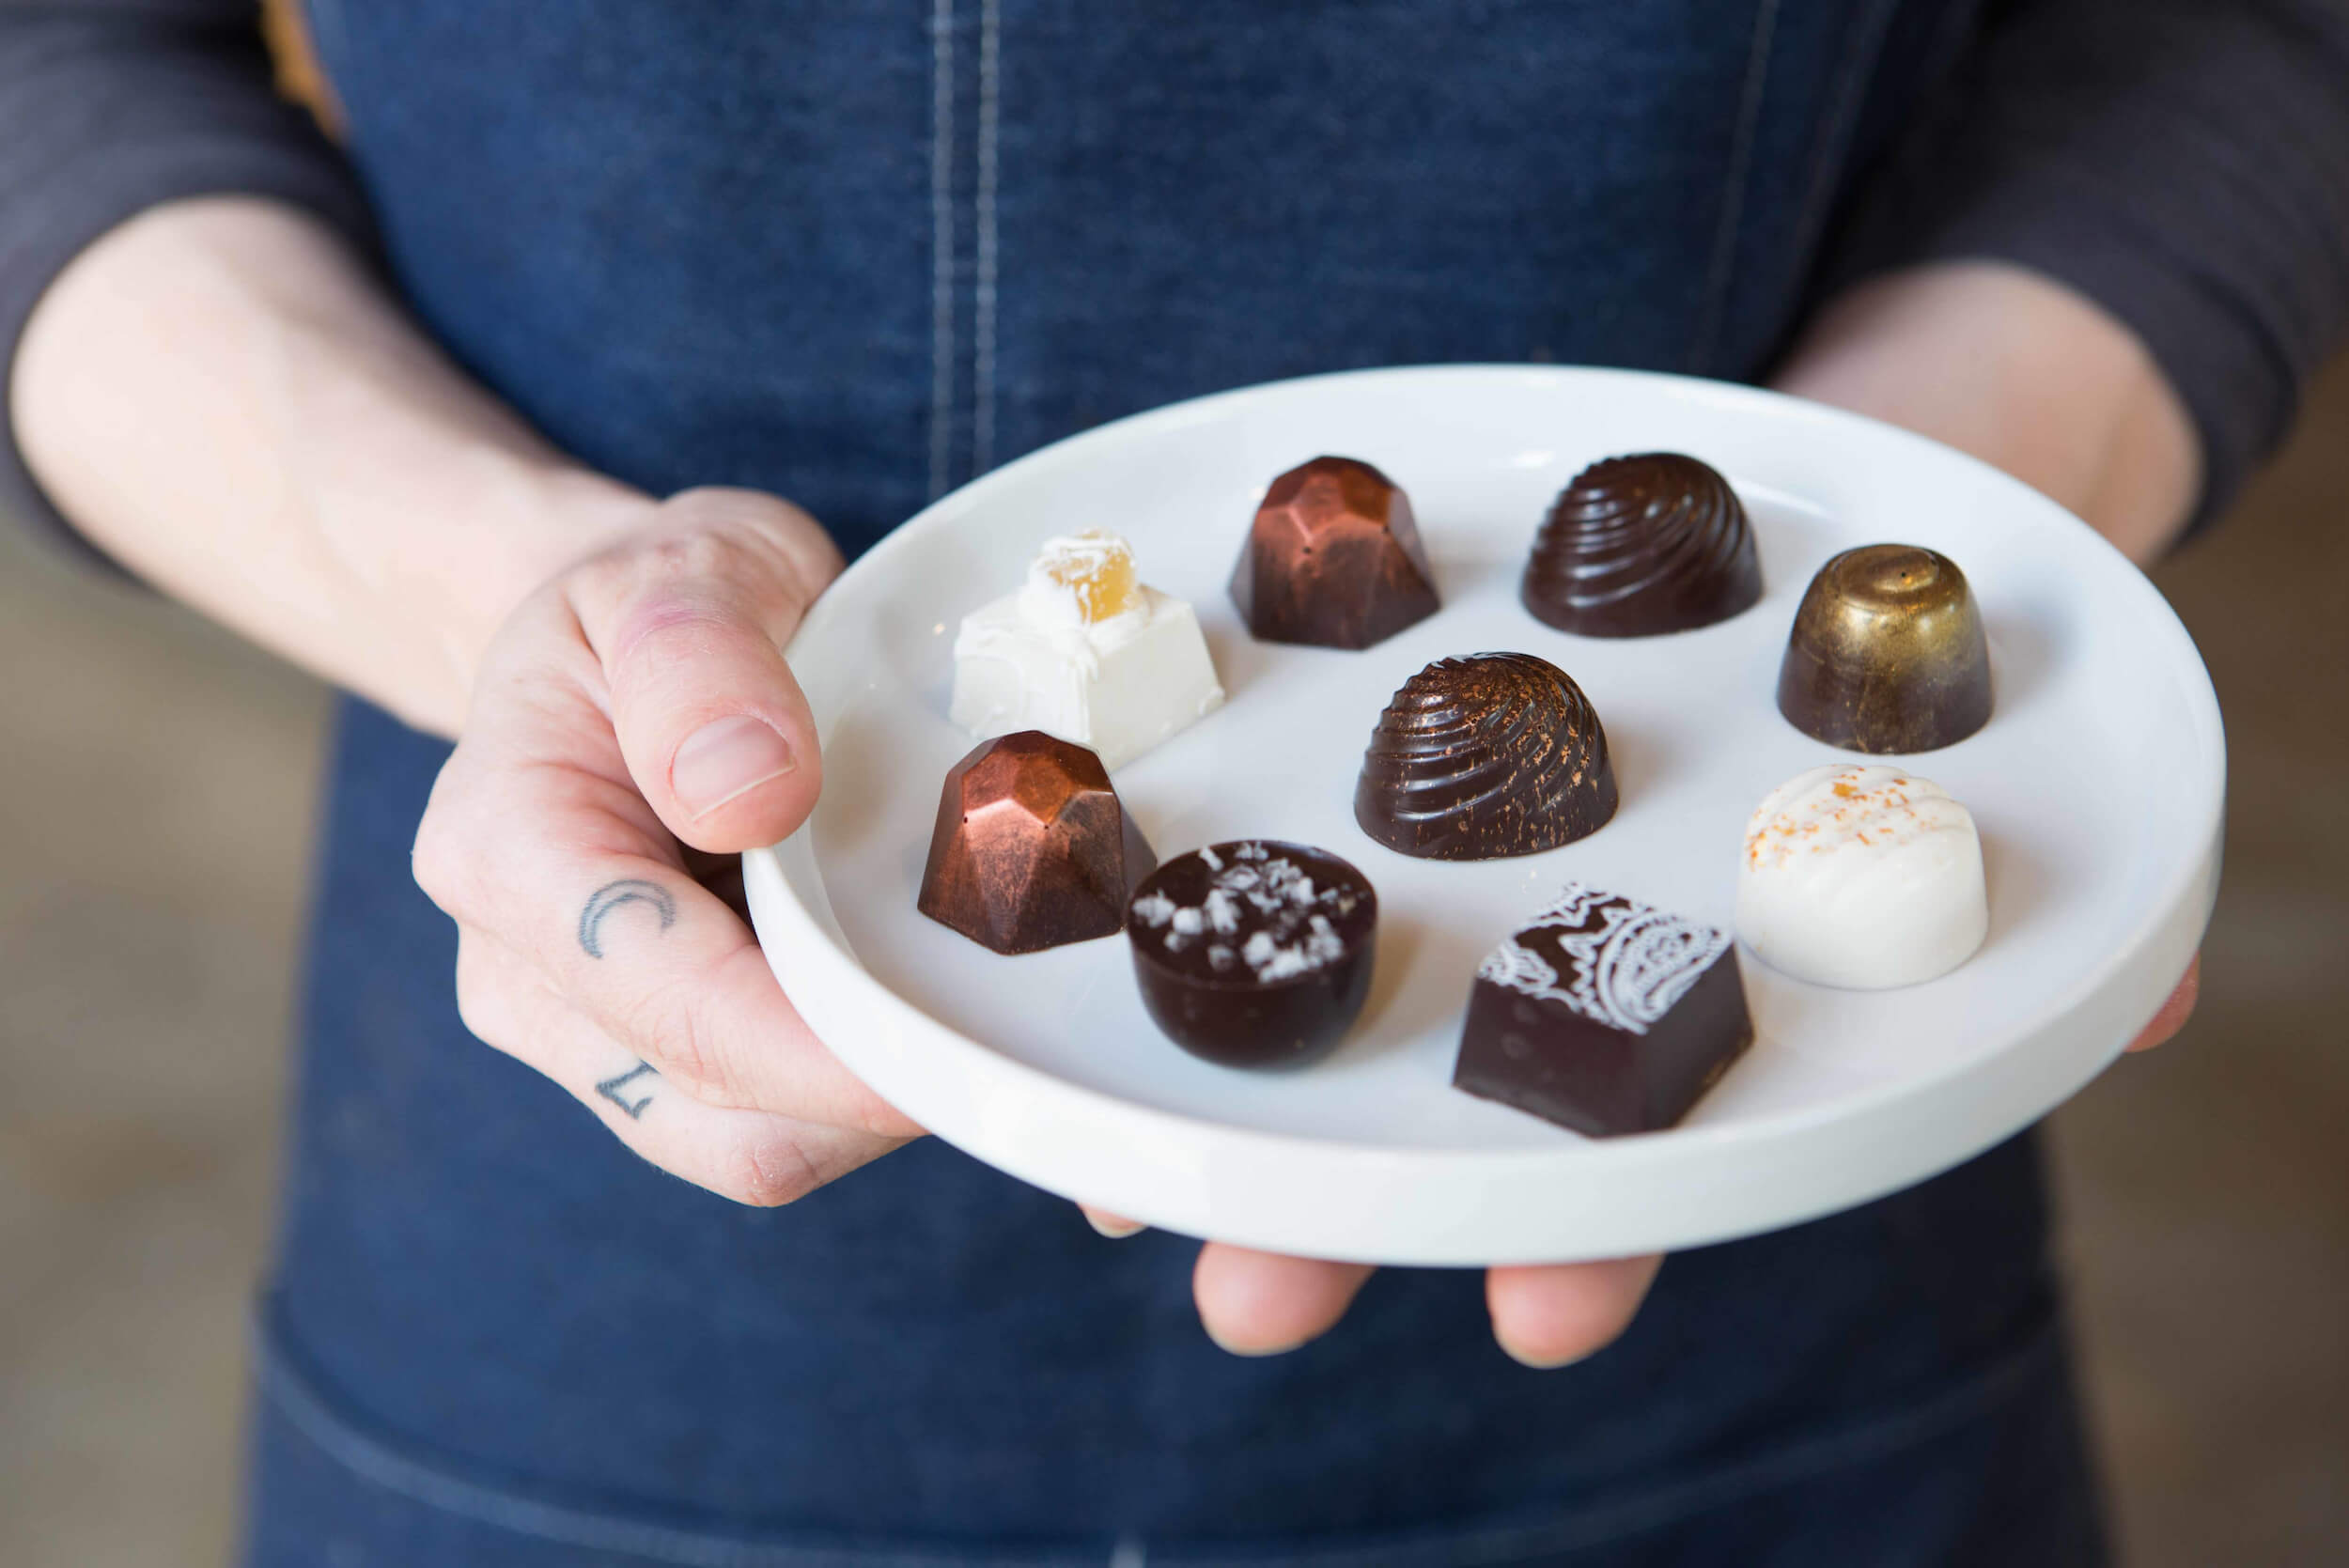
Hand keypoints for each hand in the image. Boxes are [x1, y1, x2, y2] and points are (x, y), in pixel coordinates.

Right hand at [414, 488, 921, 1202]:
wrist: (636, 640)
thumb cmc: (661, 601)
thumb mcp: (682, 571)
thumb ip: (699, 663)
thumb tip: (749, 793)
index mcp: (507, 853)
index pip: (675, 1006)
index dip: (827, 1052)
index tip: (959, 1035)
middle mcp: (524, 977)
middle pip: (728, 1120)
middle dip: (880, 1096)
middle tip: (1020, 1028)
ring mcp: (593, 1037)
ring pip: (760, 1147)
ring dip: (884, 1103)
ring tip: (983, 1008)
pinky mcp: (666, 1062)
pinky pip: (782, 1121)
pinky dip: (871, 1089)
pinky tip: (939, 1009)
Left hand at [1104, 263, 2208, 1364]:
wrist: (1873, 413)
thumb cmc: (1962, 548)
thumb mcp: (2022, 679)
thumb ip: (2064, 844)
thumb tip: (2148, 1000)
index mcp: (1714, 949)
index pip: (1649, 1127)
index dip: (1592, 1225)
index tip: (1536, 1312)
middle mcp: (1571, 914)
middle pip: (1440, 1098)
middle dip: (1343, 1209)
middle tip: (1248, 1302)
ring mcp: (1461, 827)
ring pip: (1319, 986)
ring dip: (1215, 1093)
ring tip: (1113, 1197)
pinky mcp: (1366, 707)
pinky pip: (1255, 805)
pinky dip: (1170, 885)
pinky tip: (1087, 950)